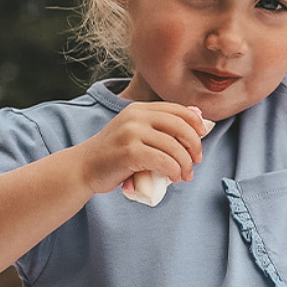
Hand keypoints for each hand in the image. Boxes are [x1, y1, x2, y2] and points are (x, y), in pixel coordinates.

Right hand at [77, 101, 208, 196]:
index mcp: (139, 109)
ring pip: (174, 146)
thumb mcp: (134, 134)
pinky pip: (164, 161)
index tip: (202, 137)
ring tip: (185, 175)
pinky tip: (174, 177)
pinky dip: (174, 171)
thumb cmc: (113, 155)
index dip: (195, 123)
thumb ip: (156, 129)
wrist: (84, 167)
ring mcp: (132, 133)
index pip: (177, 110)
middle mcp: (136, 116)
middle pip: (180, 126)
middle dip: (194, 145)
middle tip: (197, 161)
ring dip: (185, 164)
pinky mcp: (130, 152)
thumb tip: (194, 126)